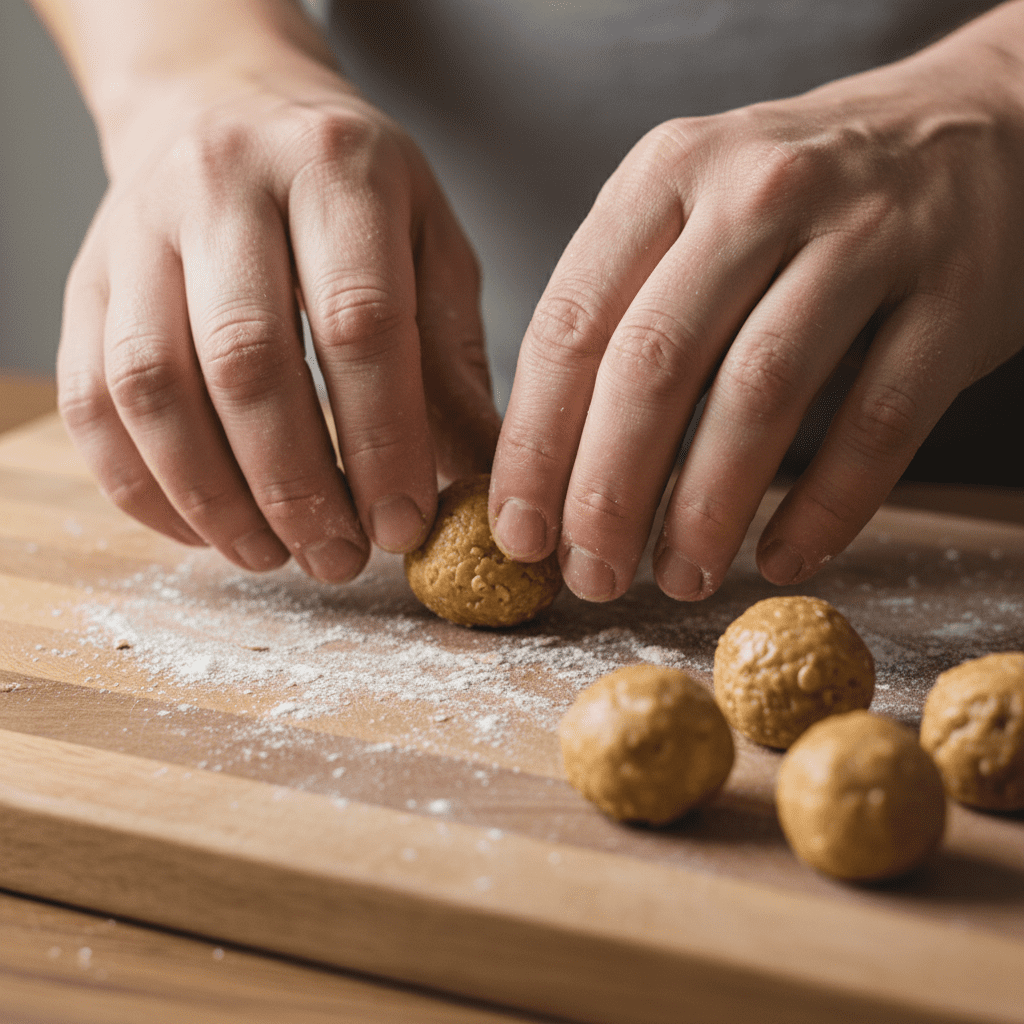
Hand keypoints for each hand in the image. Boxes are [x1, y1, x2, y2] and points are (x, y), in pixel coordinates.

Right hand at [56, 19, 498, 581]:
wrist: (227, 103)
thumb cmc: (352, 192)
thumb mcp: (430, 246)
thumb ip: (452, 361)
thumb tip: (480, 485)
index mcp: (336, 169)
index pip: (357, 323)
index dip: (381, 442)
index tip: (402, 527)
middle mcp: (225, 185)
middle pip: (247, 362)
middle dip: (296, 487)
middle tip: (339, 559)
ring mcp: (138, 226)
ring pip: (152, 386)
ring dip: (213, 499)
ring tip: (272, 555)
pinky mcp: (85, 276)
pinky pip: (91, 398)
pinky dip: (141, 485)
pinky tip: (199, 527)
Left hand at [490, 10, 1023, 601]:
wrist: (974, 127)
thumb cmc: (799, 197)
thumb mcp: (690, 210)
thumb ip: (622, 311)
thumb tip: (553, 466)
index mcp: (666, 176)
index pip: (571, 325)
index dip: (534, 444)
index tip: (520, 532)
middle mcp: (757, 193)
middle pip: (655, 365)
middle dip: (608, 493)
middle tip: (592, 577)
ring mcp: (865, 237)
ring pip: (760, 394)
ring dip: (707, 508)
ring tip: (677, 579)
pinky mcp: (954, 294)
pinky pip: (876, 424)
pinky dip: (825, 508)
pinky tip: (782, 558)